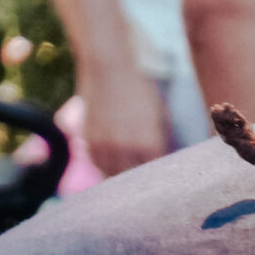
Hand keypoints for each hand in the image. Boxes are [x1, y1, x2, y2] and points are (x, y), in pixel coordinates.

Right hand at [76, 60, 171, 177]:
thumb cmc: (140, 90)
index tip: (163, 184)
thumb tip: (165, 161)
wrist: (109, 68)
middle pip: (135, 180)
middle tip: (146, 186)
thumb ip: (160, 142)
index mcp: (149, 144)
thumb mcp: (159, 117)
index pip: (156, 175)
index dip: (159, 180)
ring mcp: (105, 145)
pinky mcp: (89, 139)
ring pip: (114, 175)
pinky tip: (113, 164)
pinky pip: (98, 163)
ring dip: (122, 176)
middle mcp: (126, 148)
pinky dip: (106, 166)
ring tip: (129, 178)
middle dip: (141, 183)